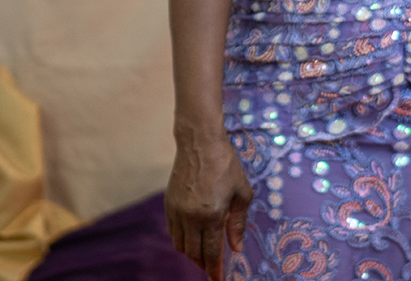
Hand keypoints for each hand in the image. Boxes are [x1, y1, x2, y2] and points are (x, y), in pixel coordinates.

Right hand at [165, 131, 253, 280]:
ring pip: (181, 245)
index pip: (211, 252)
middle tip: (213, 266)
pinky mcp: (168, 205)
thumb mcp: (242, 192)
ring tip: (203, 252)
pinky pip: (173, 232)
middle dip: (203, 263)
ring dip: (192, 253)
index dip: (214, 269)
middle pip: (193, 252)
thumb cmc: (226, 164)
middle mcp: (190, 217)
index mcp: (211, 215)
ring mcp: (176, 212)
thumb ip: (238, 222)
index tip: (218, 279)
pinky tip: (192, 236)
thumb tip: (236, 247)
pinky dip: (182, 240)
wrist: (200, 143)